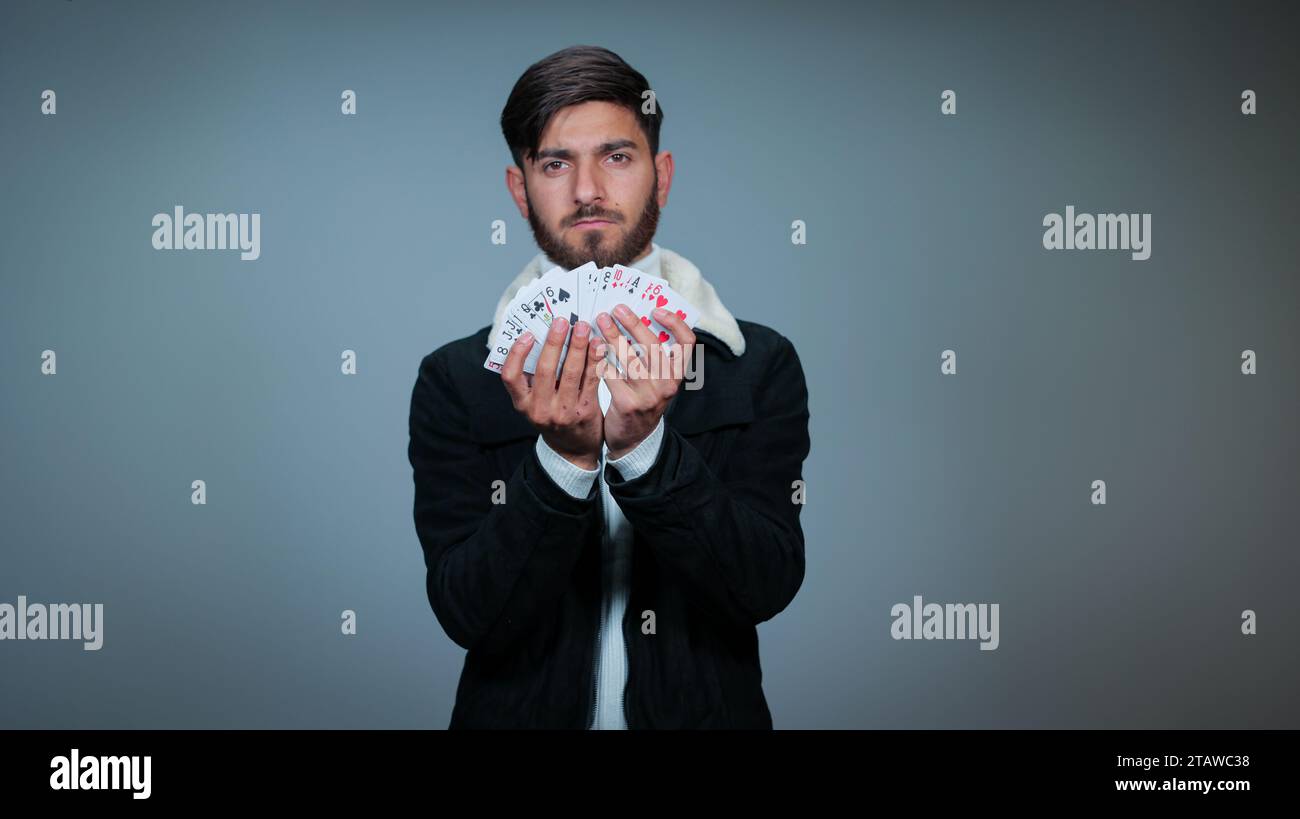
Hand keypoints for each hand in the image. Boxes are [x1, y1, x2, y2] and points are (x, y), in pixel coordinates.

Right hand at [501, 317, 605, 469]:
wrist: (573, 450)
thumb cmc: (552, 417)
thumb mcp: (535, 403)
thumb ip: (535, 379)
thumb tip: (544, 337)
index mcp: (522, 404)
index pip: (510, 376)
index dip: (517, 354)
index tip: (528, 334)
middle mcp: (539, 409)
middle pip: (545, 370)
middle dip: (554, 342)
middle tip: (562, 321)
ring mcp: (563, 412)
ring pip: (571, 373)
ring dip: (578, 346)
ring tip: (583, 327)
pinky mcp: (585, 412)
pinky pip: (591, 380)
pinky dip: (595, 360)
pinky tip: (598, 344)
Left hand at [596, 304, 695, 459]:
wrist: (634, 439)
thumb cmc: (643, 399)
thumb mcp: (656, 380)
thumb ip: (651, 355)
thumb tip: (632, 318)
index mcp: (677, 374)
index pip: (687, 343)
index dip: (675, 322)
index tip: (657, 310)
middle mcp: (668, 384)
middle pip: (654, 345)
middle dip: (633, 323)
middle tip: (616, 309)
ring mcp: (649, 396)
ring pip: (630, 358)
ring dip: (613, 336)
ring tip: (601, 322)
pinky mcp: (628, 405)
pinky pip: (611, 375)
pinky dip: (600, 359)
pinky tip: (591, 348)